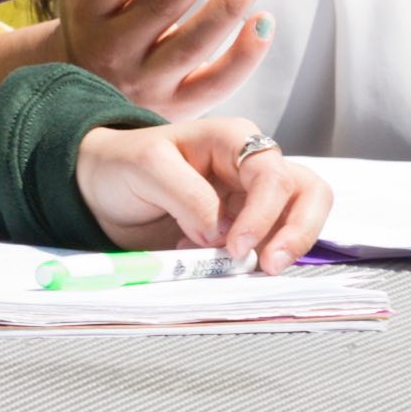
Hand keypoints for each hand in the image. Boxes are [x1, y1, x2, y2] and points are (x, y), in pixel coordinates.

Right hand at [30, 0, 266, 110]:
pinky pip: (215, 84)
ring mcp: (146, 82)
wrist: (84, 96)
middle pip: (159, 7)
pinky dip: (243, 56)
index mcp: (88, 10)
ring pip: (191, 46)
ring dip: (226, 7)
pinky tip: (263, 21)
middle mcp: (112, 50)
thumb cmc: (97, 21)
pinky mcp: (177, 106)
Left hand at [77, 116, 335, 269]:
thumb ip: (187, 195)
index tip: (236, 247)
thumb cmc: (123, 164)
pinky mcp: (244, 230)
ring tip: (251, 271)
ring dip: (287, 249)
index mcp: (233, 140)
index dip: (262, 213)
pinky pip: (271, 245)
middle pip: (308, 192)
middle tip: (270, 267)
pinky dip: (257, 262)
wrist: (102, 189)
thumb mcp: (146, 168)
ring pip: (303, 218)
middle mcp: (252, 168)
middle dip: (299, 231)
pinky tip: (215, 264)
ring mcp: (252, 201)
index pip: (271, 174)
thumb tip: (222, 233)